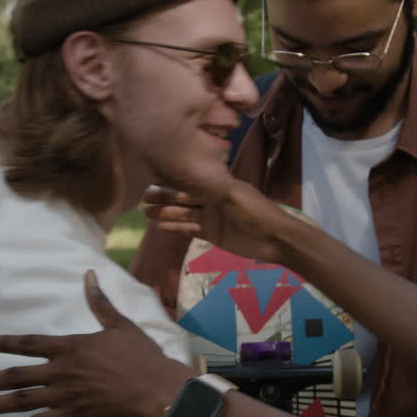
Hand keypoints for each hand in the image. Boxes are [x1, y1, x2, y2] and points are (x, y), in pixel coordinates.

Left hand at [0, 270, 196, 416]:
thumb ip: (99, 302)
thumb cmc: (141, 356)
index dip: (6, 343)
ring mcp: (64, 397)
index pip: (30, 343)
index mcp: (70, 347)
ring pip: (21, 401)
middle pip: (17, 376)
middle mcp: (61, 372)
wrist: (156, 389)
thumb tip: (89, 275)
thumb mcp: (119, 325)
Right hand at [143, 181, 296, 263]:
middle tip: (142, 198)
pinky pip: (189, 229)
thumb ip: (213, 187)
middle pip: (183, 198)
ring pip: (183, 214)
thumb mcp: (237, 196)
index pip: (190, 182)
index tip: (153, 180)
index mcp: (218, 186)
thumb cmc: (257, 213)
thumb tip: (190, 177)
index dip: (172, 182)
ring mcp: (210, 218)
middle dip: (164, 197)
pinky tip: (161, 226)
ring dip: (166, 214)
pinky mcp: (211, 234)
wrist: (274, 239)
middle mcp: (211, 200)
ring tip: (146, 214)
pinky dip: (176, 228)